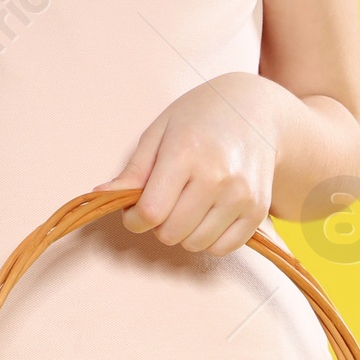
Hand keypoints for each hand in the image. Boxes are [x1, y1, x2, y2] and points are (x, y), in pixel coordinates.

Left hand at [101, 76, 280, 255]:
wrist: (256, 111)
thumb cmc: (199, 117)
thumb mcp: (160, 132)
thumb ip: (133, 170)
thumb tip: (101, 195)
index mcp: (186, 152)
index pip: (150, 212)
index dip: (133, 218)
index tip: (134, 209)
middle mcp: (217, 177)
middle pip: (170, 233)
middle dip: (158, 224)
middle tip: (165, 200)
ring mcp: (242, 195)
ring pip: (195, 244)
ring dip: (183, 232)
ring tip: (188, 203)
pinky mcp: (258, 210)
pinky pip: (222, 248)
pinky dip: (209, 238)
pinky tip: (208, 213)